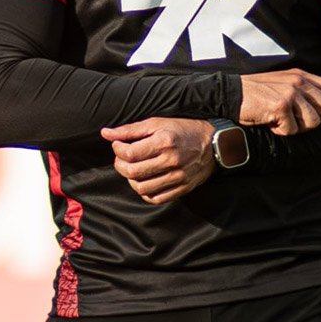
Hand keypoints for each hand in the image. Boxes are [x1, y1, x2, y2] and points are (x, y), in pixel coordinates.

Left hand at [100, 118, 214, 204]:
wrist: (215, 143)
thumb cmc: (184, 129)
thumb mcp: (158, 122)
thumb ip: (131, 129)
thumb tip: (106, 133)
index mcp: (164, 141)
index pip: (129, 153)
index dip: (117, 150)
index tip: (118, 145)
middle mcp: (171, 160)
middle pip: (133, 172)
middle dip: (120, 165)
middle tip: (122, 158)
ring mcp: (178, 177)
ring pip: (142, 188)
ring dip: (130, 179)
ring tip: (133, 169)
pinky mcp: (182, 188)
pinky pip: (156, 198)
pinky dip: (144, 192)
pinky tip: (145, 181)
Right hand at [239, 68, 320, 135]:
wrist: (230, 93)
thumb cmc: (256, 93)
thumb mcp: (283, 83)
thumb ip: (302, 89)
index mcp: (301, 75)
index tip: (310, 112)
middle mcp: (298, 81)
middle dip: (312, 120)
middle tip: (294, 120)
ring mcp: (290, 93)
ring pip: (312, 122)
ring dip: (296, 127)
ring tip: (281, 121)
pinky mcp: (280, 106)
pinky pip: (292, 130)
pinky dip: (280, 131)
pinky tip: (269, 122)